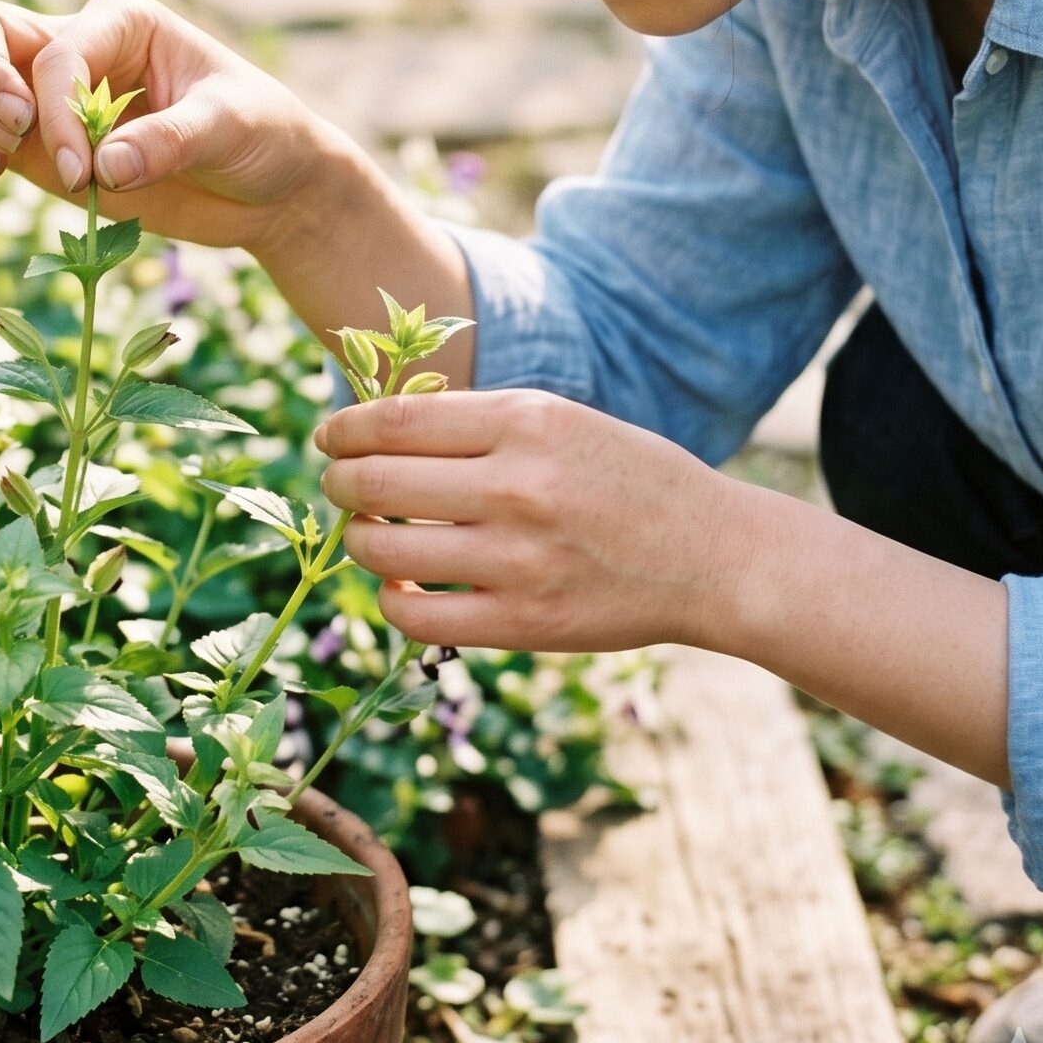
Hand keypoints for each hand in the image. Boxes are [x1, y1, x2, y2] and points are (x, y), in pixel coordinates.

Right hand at [0, 0, 343, 251]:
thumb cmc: (259, 132)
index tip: (85, 171)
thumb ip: (170, 141)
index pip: (56, 52)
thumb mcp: (231, 125)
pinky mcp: (36, 145)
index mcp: (120, 20)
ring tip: (5, 162)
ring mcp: (45, 96)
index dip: (55, 110)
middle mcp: (73, 46)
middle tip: (15, 131)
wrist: (267, 186)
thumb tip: (106, 168)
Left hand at [317, 388, 755, 652]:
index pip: (394, 420)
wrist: (714, 556)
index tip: (328, 437)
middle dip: (338, 483)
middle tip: (338, 486)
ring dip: (357, 540)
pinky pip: (417, 617)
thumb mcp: (559, 419)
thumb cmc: (625, 476)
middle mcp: (518, 487)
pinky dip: (392, 600)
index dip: (343, 430)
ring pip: (383, 551)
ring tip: (368, 534)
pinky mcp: (525, 623)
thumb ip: (475, 420)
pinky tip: (403, 586)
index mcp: (524, 422)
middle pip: (376, 483)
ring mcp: (519, 560)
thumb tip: (374, 425)